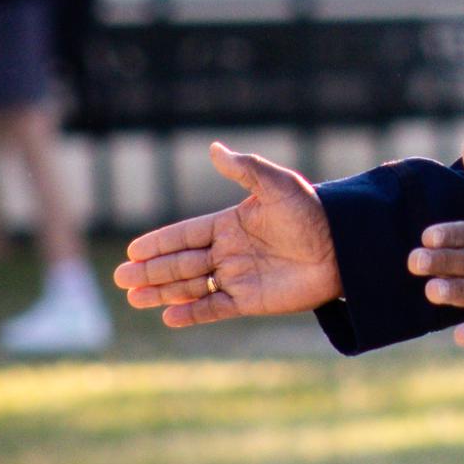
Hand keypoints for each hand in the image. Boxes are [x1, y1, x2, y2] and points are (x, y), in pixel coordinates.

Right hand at [113, 140, 339, 326]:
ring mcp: (238, 277)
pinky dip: (192, 313)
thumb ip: (244, 170)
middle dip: (150, 270)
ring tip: (134, 298)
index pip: (185, 234)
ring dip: (162, 291)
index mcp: (230, 224)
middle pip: (180, 262)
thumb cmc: (312, 212)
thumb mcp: (278, 185)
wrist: (343, 248)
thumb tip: (213, 148)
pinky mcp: (251, 300)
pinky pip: (214, 308)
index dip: (159, 241)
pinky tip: (169, 316)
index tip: (132, 249)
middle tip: (120, 277)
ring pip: (190, 286)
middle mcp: (229, 251)